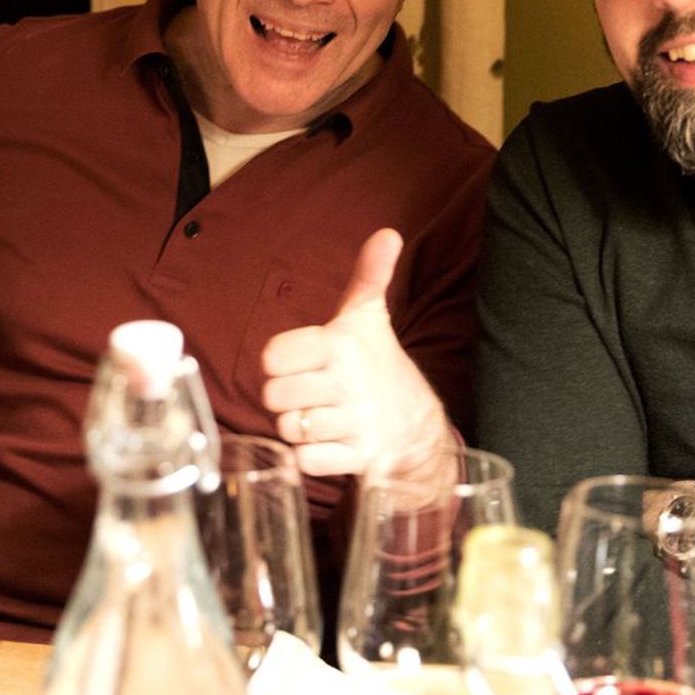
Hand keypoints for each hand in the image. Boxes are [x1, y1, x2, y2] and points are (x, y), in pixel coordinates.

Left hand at [260, 227, 450, 477]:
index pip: (273, 355)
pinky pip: (307, 460)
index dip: (277, 362)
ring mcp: (354, 422)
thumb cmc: (380, 365)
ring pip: (289, 428)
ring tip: (315, 416)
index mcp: (341, 345)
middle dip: (282, 398)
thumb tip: (388, 233)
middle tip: (303, 393)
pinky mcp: (359, 457)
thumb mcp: (370, 318)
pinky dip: (308, 456)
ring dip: (295, 427)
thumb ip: (369, 275)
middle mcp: (347, 383)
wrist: (420, 423)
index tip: (294, 363)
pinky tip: (324, 442)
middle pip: (275, 395)